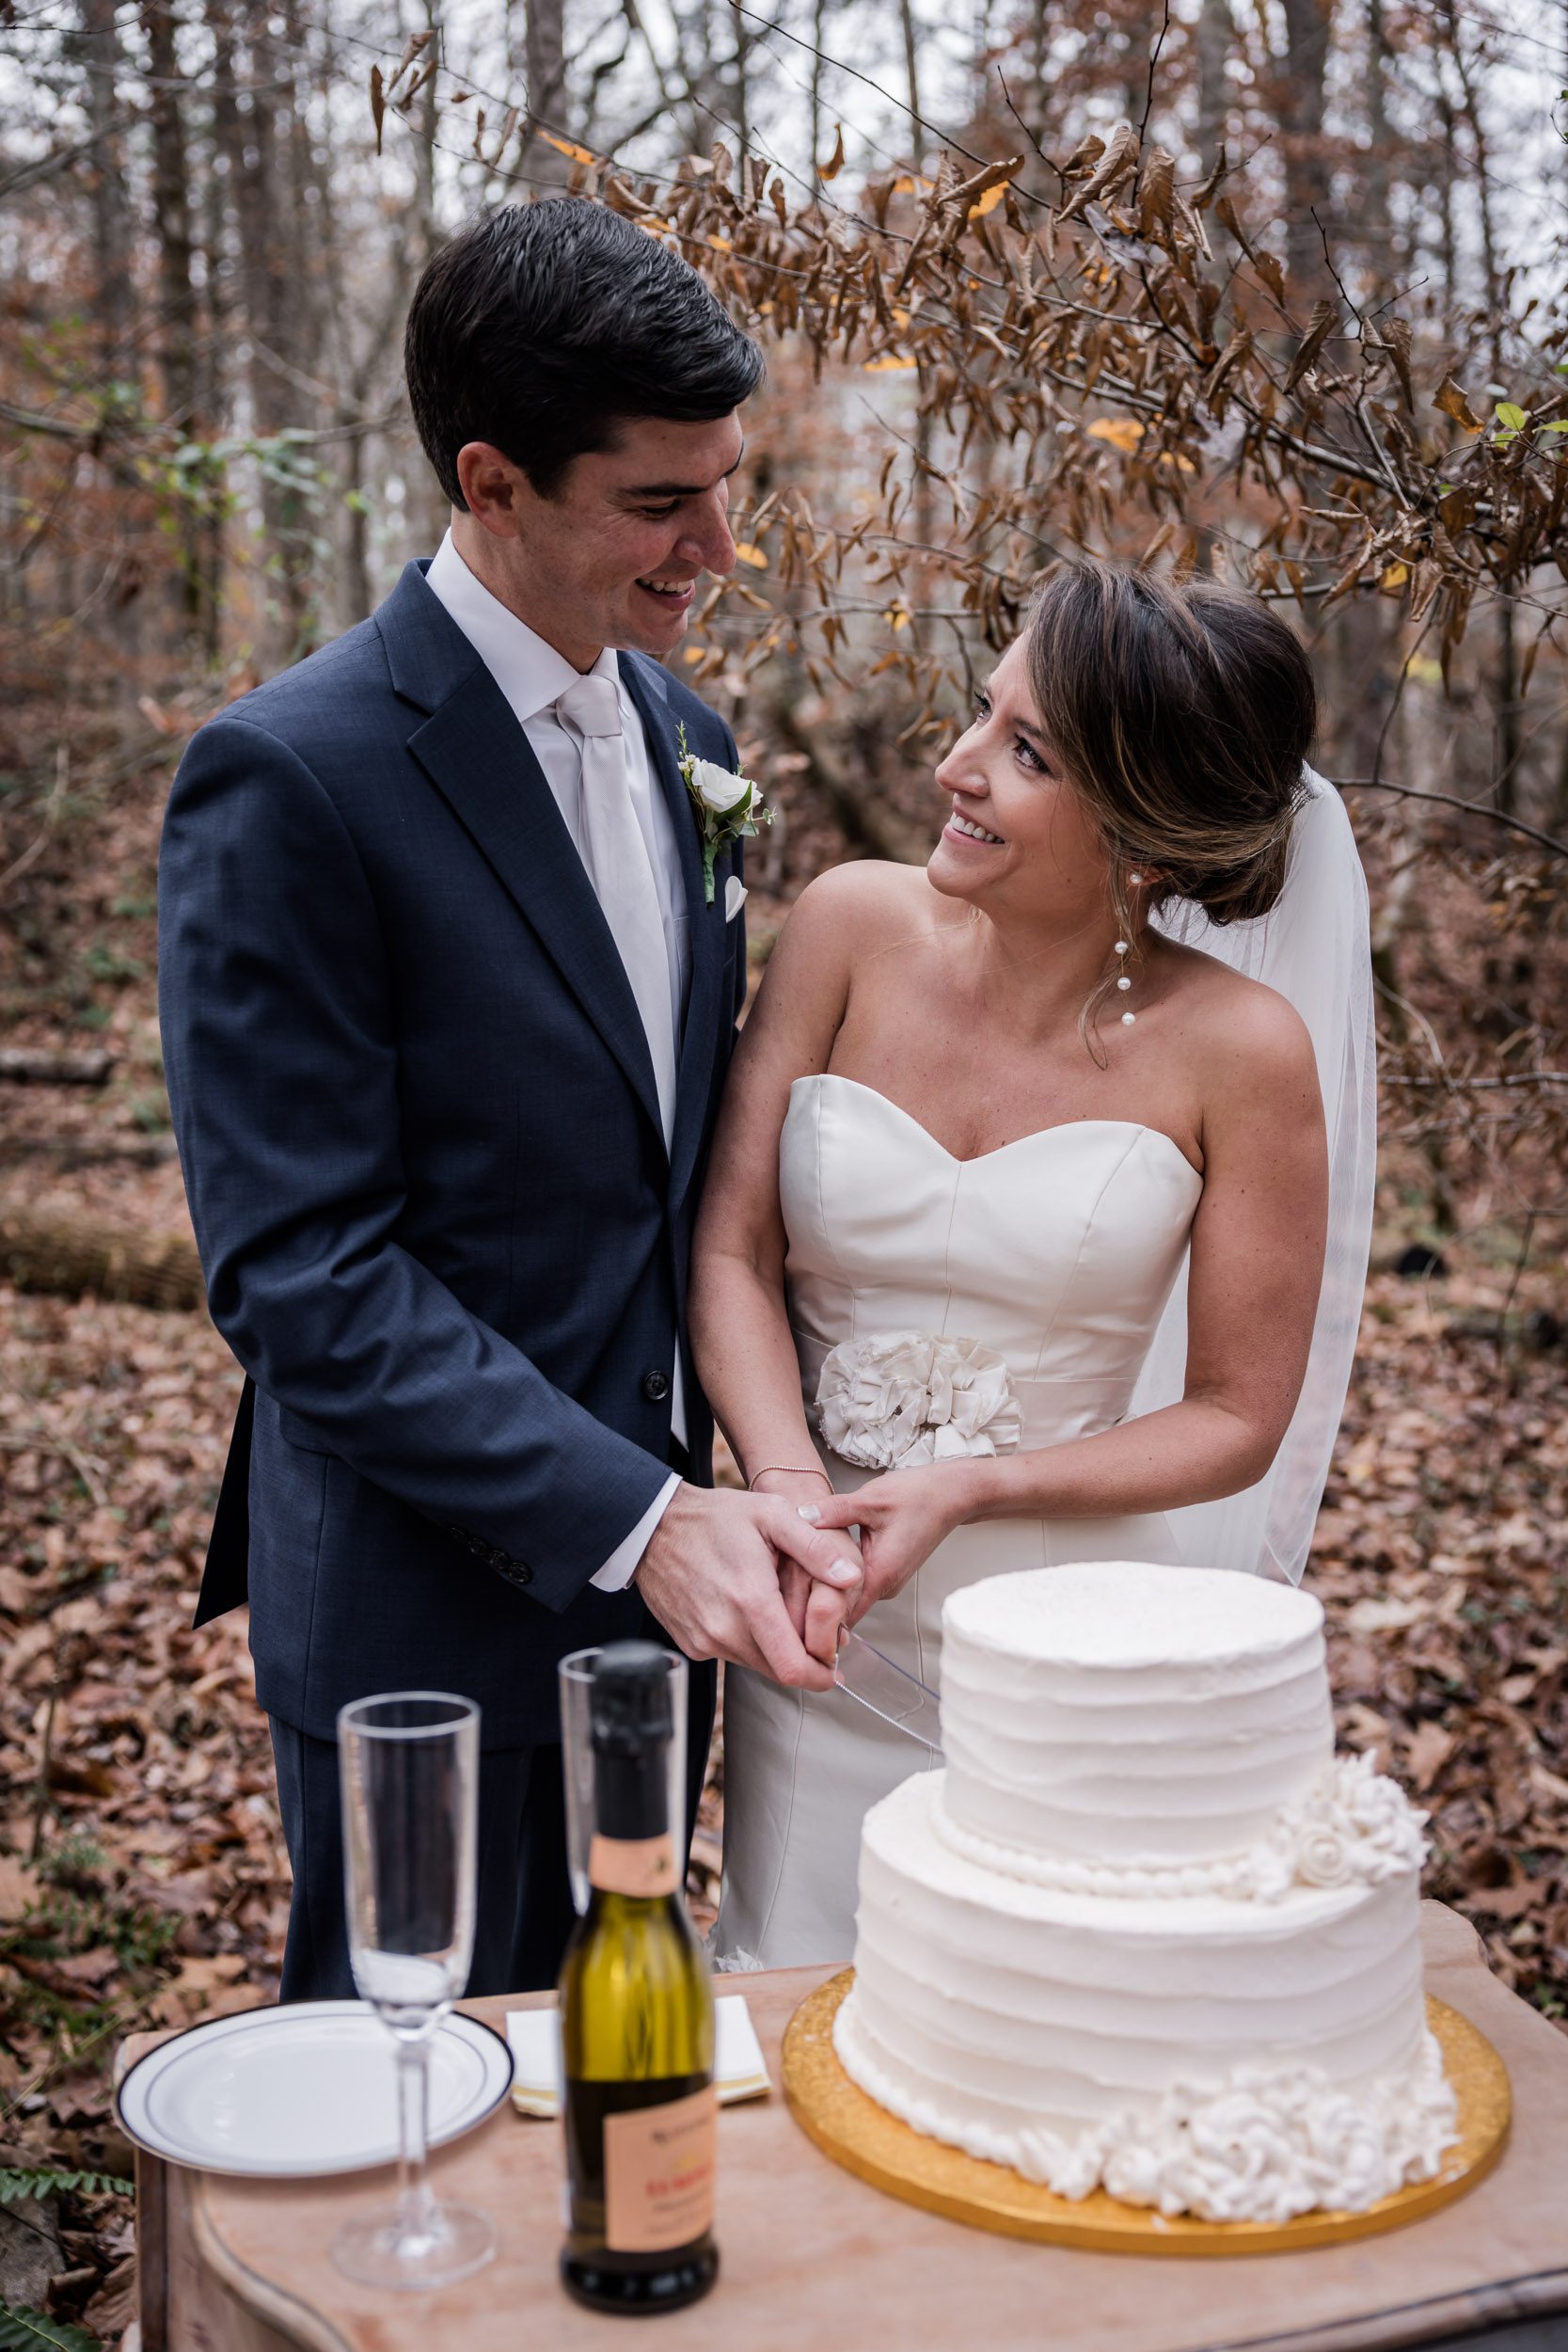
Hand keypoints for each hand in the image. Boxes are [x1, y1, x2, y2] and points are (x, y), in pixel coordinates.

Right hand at [635, 1484, 859, 1689]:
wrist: (652, 1526)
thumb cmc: (714, 1517)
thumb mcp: (771, 1515)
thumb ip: (814, 1548)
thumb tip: (850, 1578)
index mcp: (750, 1601)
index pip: (793, 1668)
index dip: (822, 1674)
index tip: (836, 1665)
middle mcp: (724, 1630)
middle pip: (778, 1671)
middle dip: (804, 1659)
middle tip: (816, 1633)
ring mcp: (703, 1640)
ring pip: (755, 1664)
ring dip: (775, 1650)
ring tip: (781, 1612)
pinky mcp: (690, 1643)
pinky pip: (730, 1655)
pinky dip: (748, 1643)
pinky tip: (748, 1610)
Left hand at [803, 1464, 972, 1618]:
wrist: (950, 1494)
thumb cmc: (918, 1496)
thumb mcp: (870, 1499)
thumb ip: (833, 1511)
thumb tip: (801, 1516)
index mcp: (881, 1573)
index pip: (843, 1614)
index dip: (815, 1613)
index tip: (790, 1605)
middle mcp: (886, 1585)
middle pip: (842, 1607)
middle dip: (814, 1598)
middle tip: (784, 1584)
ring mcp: (887, 1580)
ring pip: (849, 1595)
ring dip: (826, 1585)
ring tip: (797, 1569)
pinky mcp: (887, 1571)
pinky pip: (857, 1582)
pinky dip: (839, 1575)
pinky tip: (820, 1559)